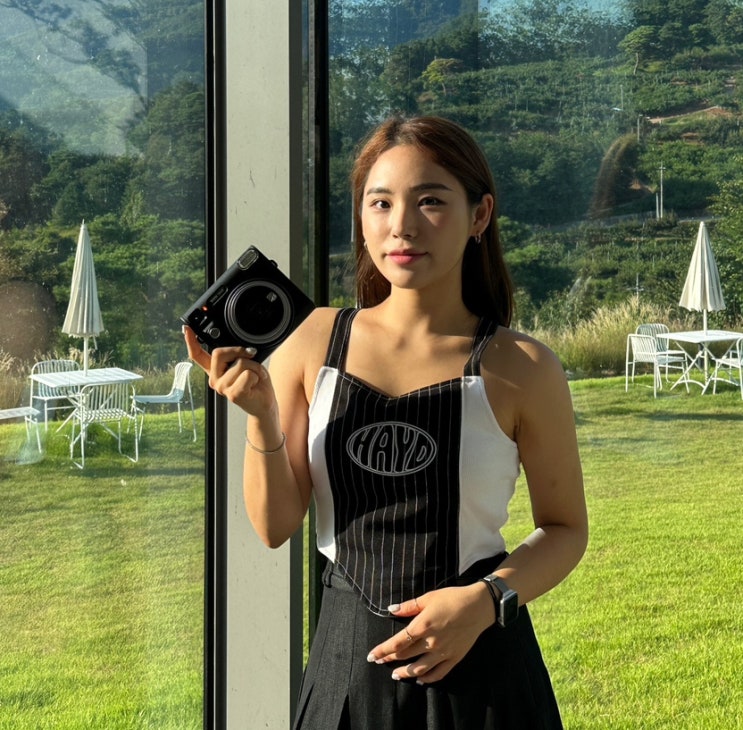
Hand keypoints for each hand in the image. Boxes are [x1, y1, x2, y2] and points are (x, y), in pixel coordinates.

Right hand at [183, 326, 275, 415]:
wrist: (264, 402)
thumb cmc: (256, 382)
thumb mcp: (246, 363)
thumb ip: (238, 356)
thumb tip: (245, 349)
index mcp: (215, 370)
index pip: (198, 355)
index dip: (191, 341)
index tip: (186, 329)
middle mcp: (215, 379)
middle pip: (219, 353)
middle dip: (239, 351)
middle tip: (251, 358)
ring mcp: (222, 387)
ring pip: (240, 363)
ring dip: (255, 366)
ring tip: (257, 376)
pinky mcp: (233, 394)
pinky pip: (248, 374)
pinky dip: (258, 375)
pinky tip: (256, 383)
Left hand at [366, 583, 492, 683]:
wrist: (479, 606)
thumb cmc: (453, 598)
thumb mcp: (429, 597)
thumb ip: (409, 606)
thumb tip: (391, 609)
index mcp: (423, 625)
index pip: (398, 642)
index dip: (383, 650)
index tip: (371, 655)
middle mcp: (431, 642)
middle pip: (405, 655)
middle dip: (390, 658)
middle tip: (379, 660)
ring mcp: (443, 652)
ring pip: (419, 668)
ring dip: (405, 673)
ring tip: (395, 674)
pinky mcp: (454, 658)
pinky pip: (438, 673)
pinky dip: (427, 679)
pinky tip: (420, 680)